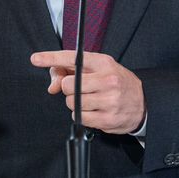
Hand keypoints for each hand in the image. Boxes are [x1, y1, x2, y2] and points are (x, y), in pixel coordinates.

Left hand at [31, 50, 145, 133]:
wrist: (142, 102)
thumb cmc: (116, 81)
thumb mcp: (99, 68)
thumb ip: (71, 71)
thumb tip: (52, 85)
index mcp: (103, 63)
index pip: (72, 58)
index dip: (51, 58)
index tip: (36, 58)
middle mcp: (107, 80)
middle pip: (68, 85)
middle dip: (69, 87)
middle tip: (80, 87)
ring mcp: (109, 101)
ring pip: (72, 103)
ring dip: (75, 102)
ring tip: (90, 99)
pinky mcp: (108, 120)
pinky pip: (80, 118)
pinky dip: (82, 115)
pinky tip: (94, 109)